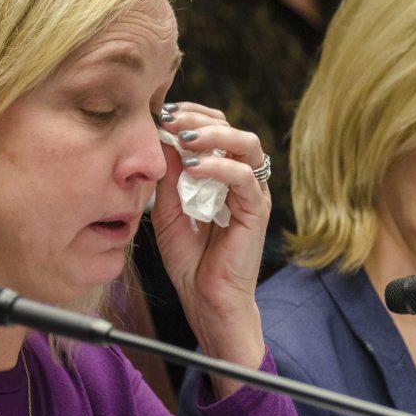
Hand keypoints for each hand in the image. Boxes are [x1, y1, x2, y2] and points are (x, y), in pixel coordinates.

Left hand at [150, 102, 269, 395]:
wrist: (206, 301)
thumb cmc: (190, 260)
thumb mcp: (169, 210)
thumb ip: (168, 177)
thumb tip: (161, 138)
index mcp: (222, 175)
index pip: (214, 128)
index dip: (190, 116)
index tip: (159, 114)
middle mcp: (242, 179)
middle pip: (231, 128)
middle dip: (199, 117)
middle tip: (168, 118)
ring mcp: (252, 193)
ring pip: (247, 144)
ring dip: (214, 134)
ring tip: (184, 136)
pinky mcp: (256, 211)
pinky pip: (245, 178)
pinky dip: (219, 167)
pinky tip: (193, 167)